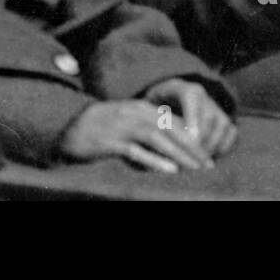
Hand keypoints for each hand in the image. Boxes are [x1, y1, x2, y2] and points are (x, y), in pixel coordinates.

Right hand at [58, 99, 215, 172]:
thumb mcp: (130, 121)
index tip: (209, 157)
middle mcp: (135, 114)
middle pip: (170, 130)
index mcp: (143, 108)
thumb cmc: (105, 126)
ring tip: (194, 170)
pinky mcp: (111, 142)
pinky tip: (169, 171)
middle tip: (208, 167)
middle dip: (192, 149)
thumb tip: (179, 146)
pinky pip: (136, 151)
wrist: (70, 125)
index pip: (175, 122)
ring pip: (157, 139)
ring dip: (178, 154)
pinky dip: (154, 160)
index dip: (194, 139)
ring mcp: (123, 127)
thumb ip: (151, 127)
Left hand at [144, 78, 237, 157]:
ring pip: (222, 124)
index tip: (191, 141)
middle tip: (193, 160)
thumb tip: (156, 143)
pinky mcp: (223, 118)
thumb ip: (152, 123)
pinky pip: (231, 132)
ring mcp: (214, 105)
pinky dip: (224, 147)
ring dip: (212, 146)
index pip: (190, 98)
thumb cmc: (151, 112)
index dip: (193, 119)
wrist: (164, 103)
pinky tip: (211, 158)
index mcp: (179, 87)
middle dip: (202, 140)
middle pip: (208, 116)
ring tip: (200, 163)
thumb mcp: (145, 112)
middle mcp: (201, 94)